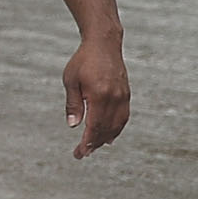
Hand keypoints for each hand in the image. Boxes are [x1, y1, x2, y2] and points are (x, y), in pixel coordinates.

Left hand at [63, 35, 130, 158]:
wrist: (104, 44)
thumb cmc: (83, 61)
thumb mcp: (71, 81)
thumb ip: (73, 104)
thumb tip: (73, 125)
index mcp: (99, 96)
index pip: (94, 127)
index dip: (87, 142)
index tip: (80, 153)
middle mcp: (115, 98)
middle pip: (106, 129)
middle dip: (95, 144)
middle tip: (83, 153)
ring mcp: (123, 96)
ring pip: (117, 125)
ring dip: (106, 138)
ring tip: (94, 147)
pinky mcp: (126, 94)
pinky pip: (123, 117)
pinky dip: (116, 129)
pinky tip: (109, 136)